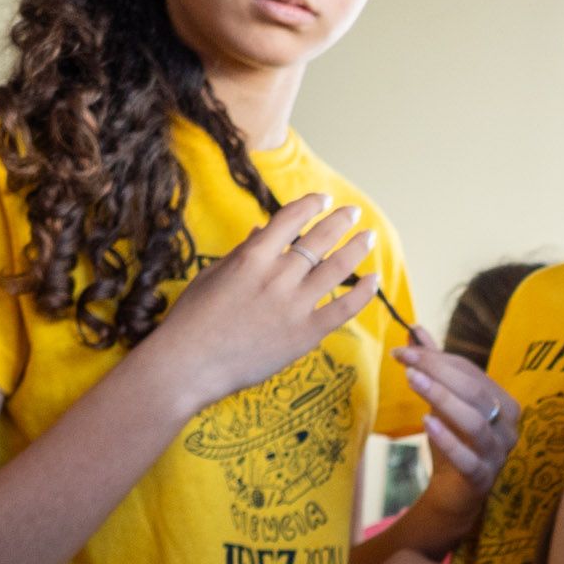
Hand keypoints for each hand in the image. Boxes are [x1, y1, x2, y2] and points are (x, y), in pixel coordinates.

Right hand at [139, 195, 384, 410]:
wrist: (189, 365)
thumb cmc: (193, 319)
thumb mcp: (214, 274)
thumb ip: (244, 251)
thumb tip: (263, 230)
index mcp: (253, 256)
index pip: (291, 218)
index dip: (311, 204)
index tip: (323, 199)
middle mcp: (278, 276)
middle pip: (320, 239)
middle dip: (340, 221)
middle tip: (354, 213)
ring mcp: (295, 305)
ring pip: (338, 268)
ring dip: (357, 248)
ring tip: (368, 238)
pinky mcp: (306, 334)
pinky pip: (345, 308)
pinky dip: (364, 292)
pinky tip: (374, 279)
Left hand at [386, 329, 515, 542]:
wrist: (455, 493)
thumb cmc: (454, 442)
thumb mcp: (443, 401)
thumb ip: (435, 367)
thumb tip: (415, 329)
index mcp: (503, 403)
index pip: (471, 373)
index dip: (438, 358)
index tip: (404, 350)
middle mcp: (508, 427)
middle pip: (476, 392)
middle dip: (440, 373)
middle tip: (407, 360)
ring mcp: (498, 453)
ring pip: (475, 422)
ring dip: (442, 398)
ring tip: (413, 381)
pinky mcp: (482, 478)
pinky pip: (467, 457)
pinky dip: (448, 439)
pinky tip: (426, 421)